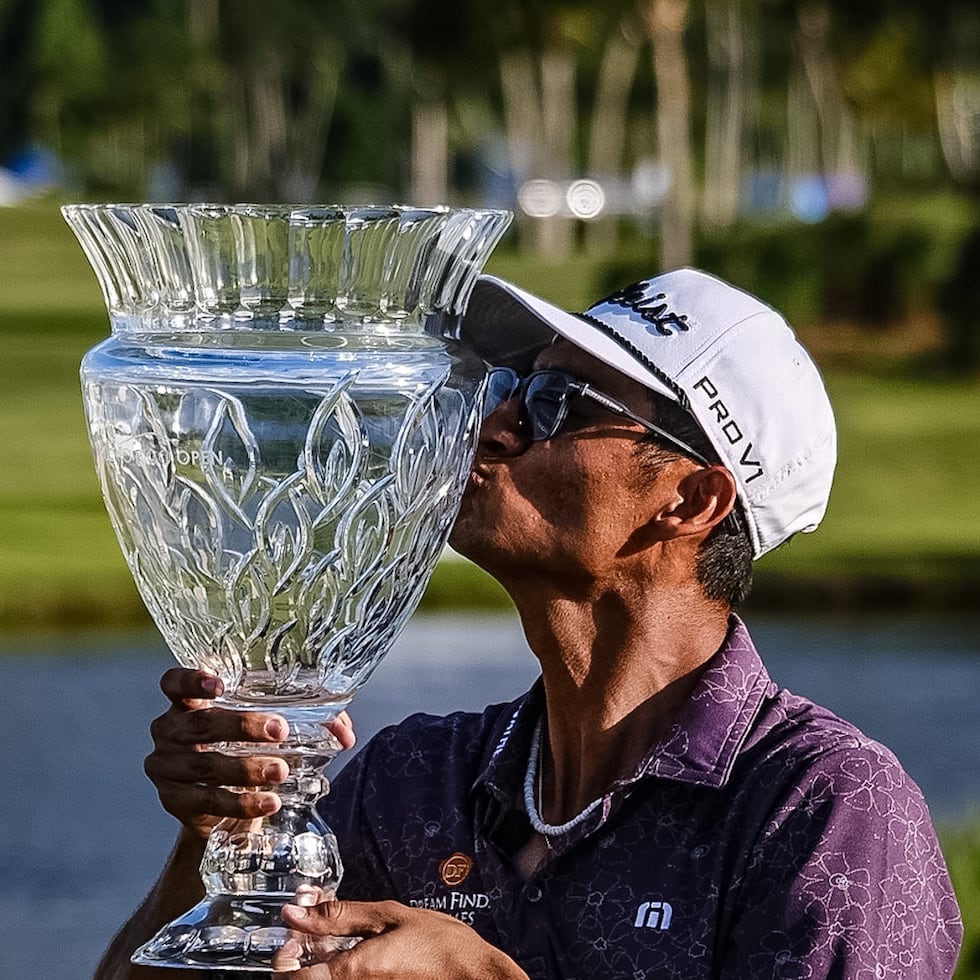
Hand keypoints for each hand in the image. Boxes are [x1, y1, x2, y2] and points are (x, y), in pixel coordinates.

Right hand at [143, 668, 355, 839]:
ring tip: (281, 771)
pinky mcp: (175, 801)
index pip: (174, 683)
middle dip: (242, 726)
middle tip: (280, 730)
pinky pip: (208, 800)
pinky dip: (241, 802)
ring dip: (246, 768)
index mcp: (188, 703)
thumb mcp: (268, 730)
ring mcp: (167, 767)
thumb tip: (344, 733)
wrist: (223, 809)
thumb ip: (308, 720)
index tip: (219, 686)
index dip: (191, 680)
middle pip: (201, 724)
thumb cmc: (248, 752)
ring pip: (205, 765)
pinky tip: (269, 801)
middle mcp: (170, 731)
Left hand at [271, 887, 527, 978]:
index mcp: (352, 970)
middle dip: (299, 960)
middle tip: (310, 937)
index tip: (293, 936)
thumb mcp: (389, 917)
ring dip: (319, 965)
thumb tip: (298, 911)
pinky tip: (352, 955)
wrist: (475, 976)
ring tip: (333, 943)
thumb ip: (340, 915)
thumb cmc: (441, 947)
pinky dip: (339, 970)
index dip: (283, 958)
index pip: (291, 978)